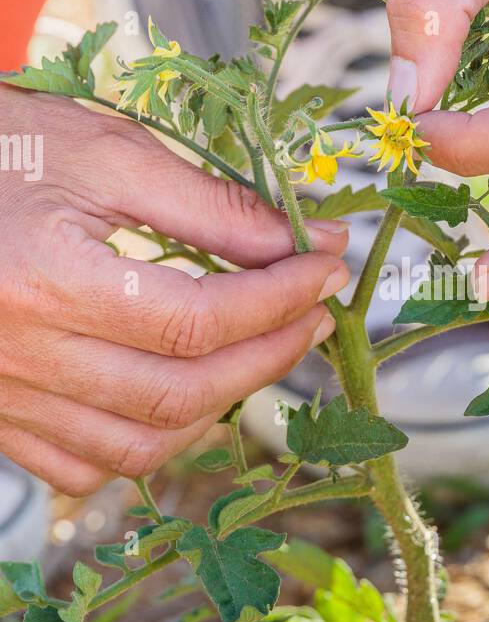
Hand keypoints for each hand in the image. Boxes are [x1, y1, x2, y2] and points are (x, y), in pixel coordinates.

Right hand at [0, 89, 348, 493]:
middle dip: (266, 357)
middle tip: (312, 316)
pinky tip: (176, 398)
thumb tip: (309, 242)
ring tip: (257, 356)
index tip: (324, 270)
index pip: (196, 318)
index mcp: (43, 279)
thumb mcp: (105, 153)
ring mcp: (0, 396)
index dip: (277, 300)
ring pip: (136, 447)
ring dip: (216, 409)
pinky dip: (145, 445)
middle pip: (177, 392)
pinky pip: (80, 468)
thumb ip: (212, 206)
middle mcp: (18, 355)